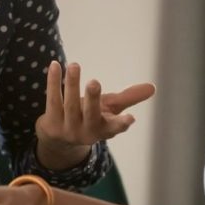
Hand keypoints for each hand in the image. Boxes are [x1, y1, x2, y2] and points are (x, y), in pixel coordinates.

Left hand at [34, 61, 154, 169]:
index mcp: (104, 129)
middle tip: (94, 82)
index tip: (130, 119)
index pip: (114, 127)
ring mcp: (67, 128)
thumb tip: (153, 87)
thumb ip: (129, 98)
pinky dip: (53, 82)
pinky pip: (52, 100)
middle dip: (92, 99)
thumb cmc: (89, 118)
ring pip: (69, 105)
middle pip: (90, 114)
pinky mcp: (51, 123)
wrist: (58, 140)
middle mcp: (86, 131)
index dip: (121, 124)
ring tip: (75, 65)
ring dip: (72, 84)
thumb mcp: (110, 110)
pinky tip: (55, 65)